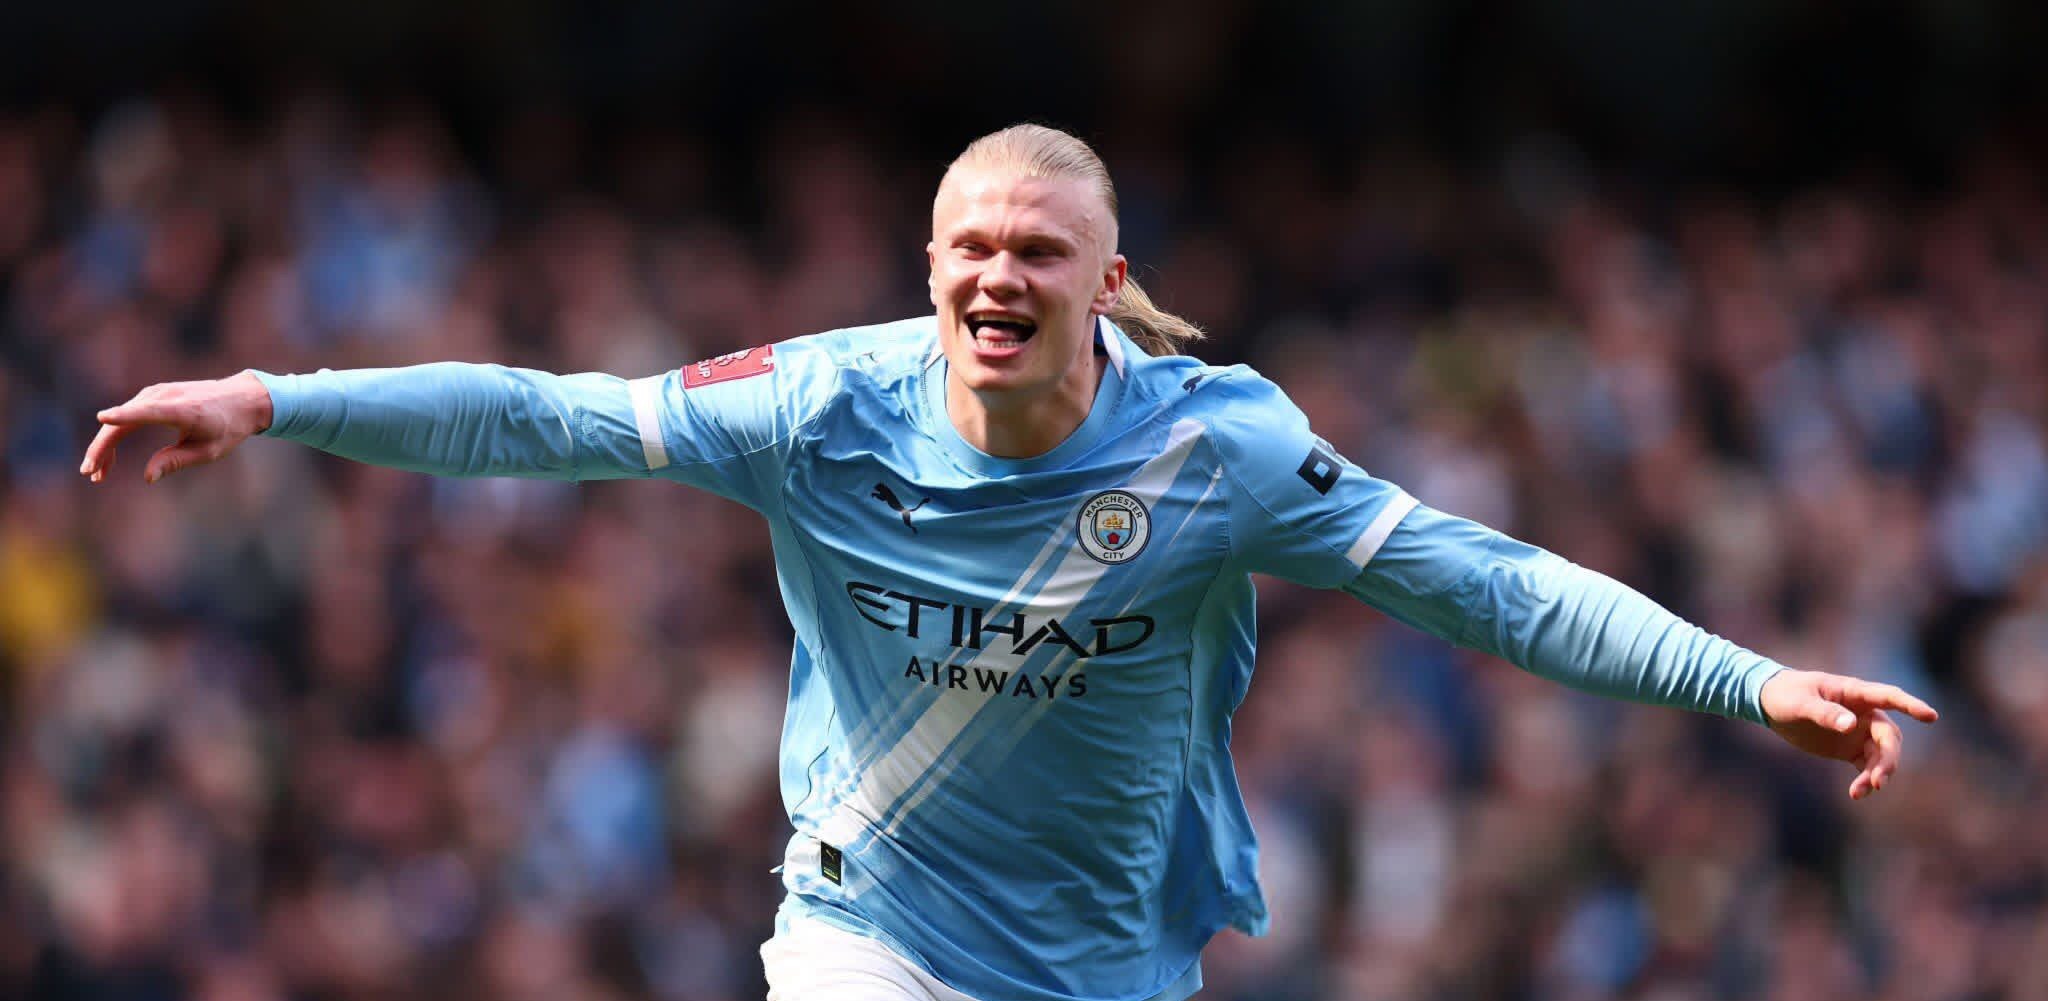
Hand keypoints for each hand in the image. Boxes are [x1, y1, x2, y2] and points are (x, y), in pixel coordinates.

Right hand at [79, 371, 274, 483]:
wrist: (241, 399)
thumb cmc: (227, 427)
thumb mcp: (208, 451)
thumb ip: (176, 461)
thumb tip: (147, 477)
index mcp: (183, 410)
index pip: (149, 412)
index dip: (125, 415)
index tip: (103, 418)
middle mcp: (165, 396)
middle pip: (124, 421)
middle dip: (102, 447)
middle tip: (90, 474)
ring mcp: (156, 393)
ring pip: (121, 420)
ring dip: (105, 446)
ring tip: (98, 474)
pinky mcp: (151, 396)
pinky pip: (127, 417)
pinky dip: (115, 435)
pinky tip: (108, 458)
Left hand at [1759, 669, 1938, 800]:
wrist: (1770, 704)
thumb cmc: (1785, 695)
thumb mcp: (1800, 703)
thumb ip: (1825, 713)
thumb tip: (1851, 726)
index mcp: (1855, 693)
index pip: (1889, 697)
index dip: (1911, 705)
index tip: (1931, 716)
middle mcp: (1864, 713)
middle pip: (1889, 737)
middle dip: (1888, 759)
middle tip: (1878, 781)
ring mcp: (1859, 732)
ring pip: (1881, 755)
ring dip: (1877, 773)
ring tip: (1861, 792)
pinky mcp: (1850, 749)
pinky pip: (1867, 766)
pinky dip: (1866, 780)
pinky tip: (1857, 793)